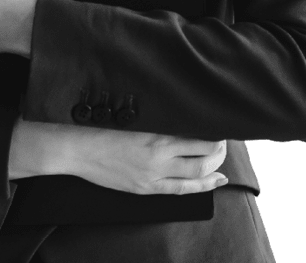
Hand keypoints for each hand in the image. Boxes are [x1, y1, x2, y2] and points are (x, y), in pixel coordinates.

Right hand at [10, 118, 229, 194]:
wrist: (80, 149)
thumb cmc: (105, 127)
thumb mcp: (138, 118)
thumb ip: (163, 119)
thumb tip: (188, 115)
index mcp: (157, 135)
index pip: (199, 137)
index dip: (216, 134)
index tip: (222, 125)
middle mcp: (159, 158)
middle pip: (203, 157)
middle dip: (219, 151)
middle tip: (226, 142)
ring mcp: (153, 176)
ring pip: (196, 175)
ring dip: (214, 167)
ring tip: (222, 159)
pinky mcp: (146, 189)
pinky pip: (181, 190)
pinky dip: (202, 186)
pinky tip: (215, 181)